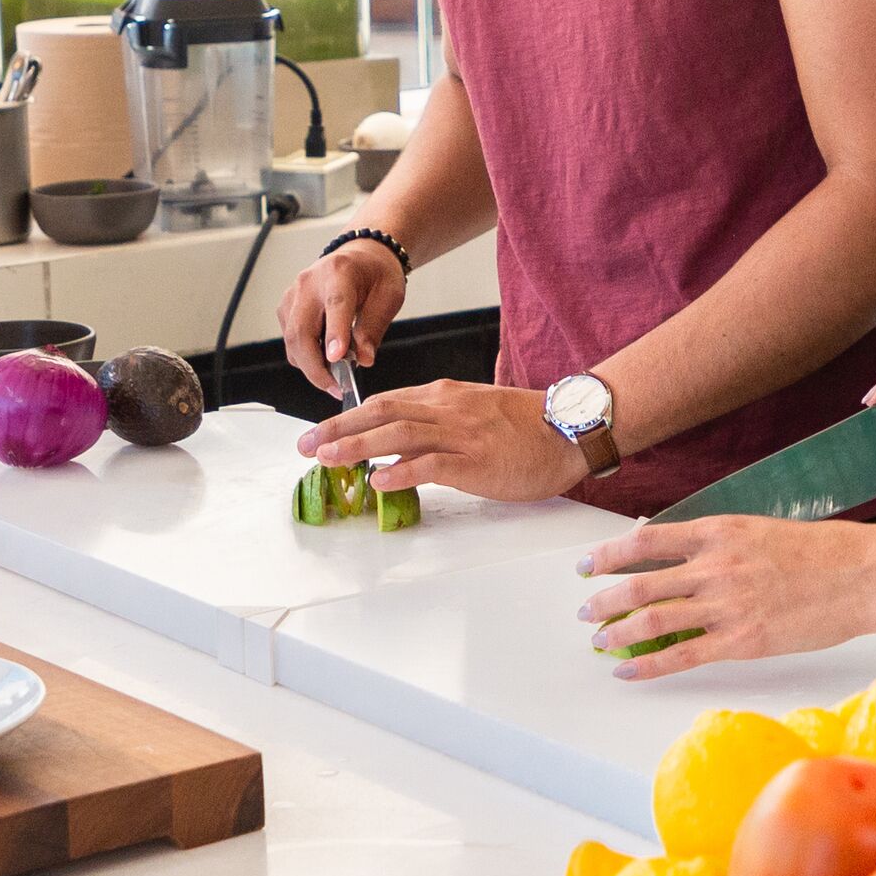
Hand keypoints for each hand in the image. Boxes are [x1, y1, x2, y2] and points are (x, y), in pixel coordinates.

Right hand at [280, 236, 407, 394]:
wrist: (360, 256)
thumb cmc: (375, 273)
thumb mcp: (389, 296)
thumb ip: (374, 327)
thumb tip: (364, 359)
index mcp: (340, 272)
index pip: (336, 305)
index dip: (335, 334)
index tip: (337, 359)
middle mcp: (310, 282)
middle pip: (302, 330)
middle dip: (316, 367)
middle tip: (336, 388)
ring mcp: (293, 295)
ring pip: (292, 340)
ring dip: (310, 366)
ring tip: (334, 379)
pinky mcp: (286, 308)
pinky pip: (290, 341)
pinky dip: (305, 357)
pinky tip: (324, 361)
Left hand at [300, 378, 583, 501]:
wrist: (571, 429)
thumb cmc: (527, 426)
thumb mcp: (475, 412)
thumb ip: (439, 422)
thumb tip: (401, 443)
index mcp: (445, 397)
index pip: (387, 401)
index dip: (348, 416)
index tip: (321, 431)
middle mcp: (447, 409)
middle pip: (382, 412)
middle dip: (338, 428)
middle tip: (305, 445)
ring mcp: (461, 434)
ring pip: (398, 433)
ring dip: (357, 445)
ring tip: (327, 458)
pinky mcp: (477, 460)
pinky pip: (432, 464)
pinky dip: (401, 470)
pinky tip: (378, 478)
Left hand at [577, 515, 875, 679]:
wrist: (862, 576)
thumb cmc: (818, 552)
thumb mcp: (758, 530)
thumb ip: (715, 543)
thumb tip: (672, 552)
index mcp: (718, 531)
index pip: (646, 542)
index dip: (608, 555)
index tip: (587, 565)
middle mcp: (715, 566)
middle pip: (640, 584)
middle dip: (605, 599)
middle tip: (586, 609)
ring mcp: (727, 605)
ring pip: (654, 620)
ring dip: (619, 631)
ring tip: (600, 640)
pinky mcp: (742, 641)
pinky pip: (682, 655)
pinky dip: (648, 664)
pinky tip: (629, 669)